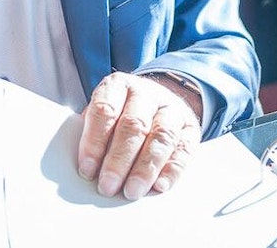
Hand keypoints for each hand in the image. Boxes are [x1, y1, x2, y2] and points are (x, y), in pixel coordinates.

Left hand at [77, 72, 202, 200]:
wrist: (159, 101)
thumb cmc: (122, 112)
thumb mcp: (103, 113)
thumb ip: (91, 133)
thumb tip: (86, 167)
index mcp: (119, 85)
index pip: (105, 110)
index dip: (94, 142)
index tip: (87, 170)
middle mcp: (147, 93)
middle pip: (134, 125)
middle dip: (119, 160)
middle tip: (108, 185)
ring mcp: (172, 109)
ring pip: (161, 137)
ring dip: (145, 168)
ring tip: (132, 191)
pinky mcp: (190, 128)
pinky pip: (184, 150)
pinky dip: (171, 170)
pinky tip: (158, 186)